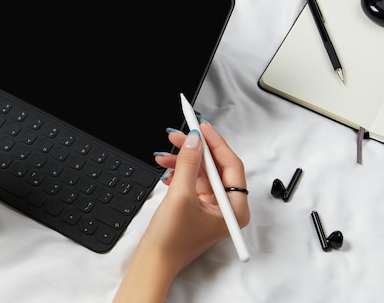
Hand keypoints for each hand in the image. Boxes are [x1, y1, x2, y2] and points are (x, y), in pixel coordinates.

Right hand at [112, 122, 249, 302]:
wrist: (153, 262)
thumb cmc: (171, 240)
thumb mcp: (181, 195)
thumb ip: (189, 164)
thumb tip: (194, 139)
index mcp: (234, 209)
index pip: (231, 166)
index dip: (215, 144)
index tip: (201, 127)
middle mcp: (226, 207)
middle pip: (215, 167)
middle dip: (194, 150)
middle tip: (177, 135)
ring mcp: (211, 208)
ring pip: (200, 172)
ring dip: (182, 161)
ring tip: (163, 155)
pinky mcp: (196, 207)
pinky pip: (191, 181)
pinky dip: (178, 173)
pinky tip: (165, 170)